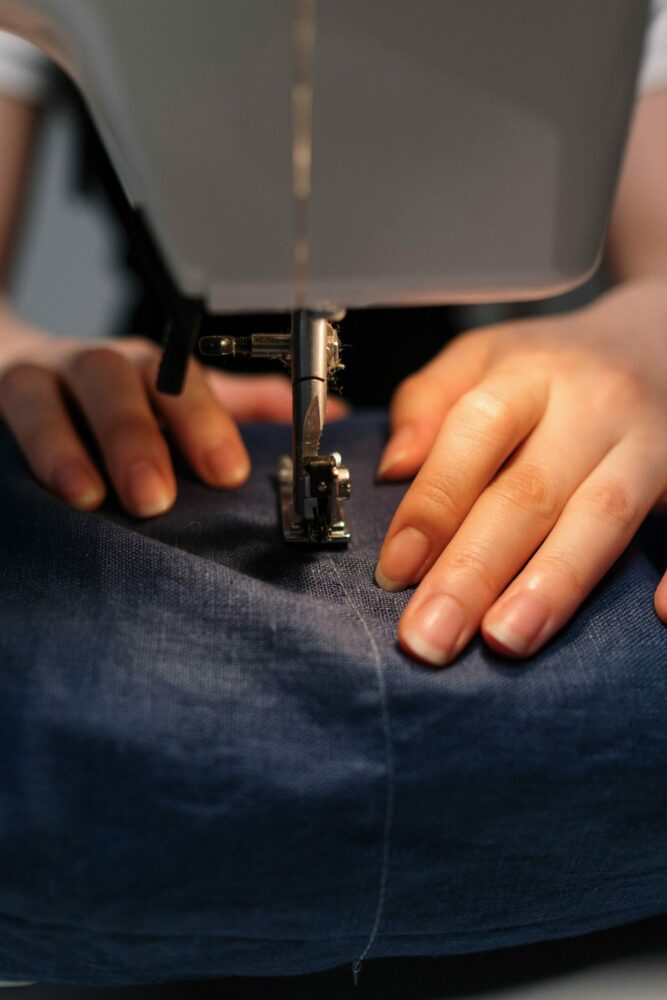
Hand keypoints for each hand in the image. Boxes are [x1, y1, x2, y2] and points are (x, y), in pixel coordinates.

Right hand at [0, 325, 346, 516]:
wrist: (21, 372)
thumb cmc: (118, 400)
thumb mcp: (183, 401)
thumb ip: (245, 408)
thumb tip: (333, 415)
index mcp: (146, 368)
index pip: (178, 380)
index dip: (203, 422)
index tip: (228, 473)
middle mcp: (89, 367)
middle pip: (110, 380)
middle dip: (134, 436)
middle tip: (154, 498)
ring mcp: (34, 384)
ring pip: (39, 397)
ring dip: (62, 445)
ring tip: (86, 499)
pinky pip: (0, 425)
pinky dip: (18, 451)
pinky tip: (27, 492)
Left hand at [375, 279, 666, 664]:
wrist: (654, 337)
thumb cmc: (550, 366)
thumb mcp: (480, 357)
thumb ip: (428, 402)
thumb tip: (393, 467)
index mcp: (529, 373)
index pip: (476, 432)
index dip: (434, 504)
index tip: (395, 570)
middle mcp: (593, 405)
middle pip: (530, 491)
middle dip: (475, 570)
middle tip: (431, 637)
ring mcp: (651, 443)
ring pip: (602, 517)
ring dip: (553, 585)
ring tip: (506, 640)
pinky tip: (658, 614)